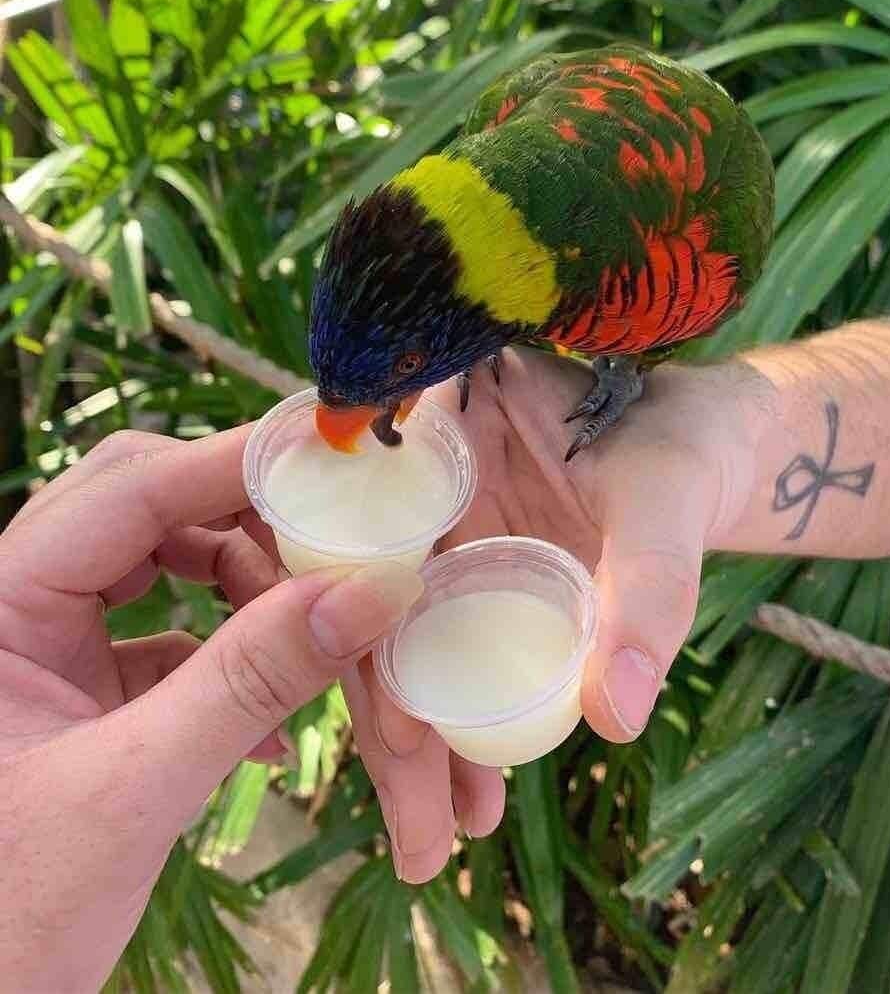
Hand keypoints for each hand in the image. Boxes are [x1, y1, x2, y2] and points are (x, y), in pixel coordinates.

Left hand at [0, 427, 442, 991]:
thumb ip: (250, 681)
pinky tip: (272, 731)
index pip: (129, 490)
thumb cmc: (6, 919)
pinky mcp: (84, 692)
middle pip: (150, 508)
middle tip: (332, 550)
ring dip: (249, 598)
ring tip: (310, 652)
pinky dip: (234, 662)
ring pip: (168, 565)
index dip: (237, 466)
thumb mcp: (135, 792)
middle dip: (247, 526)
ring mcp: (51, 647)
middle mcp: (21, 604)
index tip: (335, 458)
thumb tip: (366, 593)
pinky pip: (173, 637)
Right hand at [368, 347, 745, 876]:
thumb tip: (614, 716)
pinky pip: (440, 651)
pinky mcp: (462, 574)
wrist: (710, 447)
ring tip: (439, 844)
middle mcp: (419, 478)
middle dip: (393, 725)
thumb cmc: (684, 444)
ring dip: (417, 744)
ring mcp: (436, 532)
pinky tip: (473, 793)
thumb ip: (647, 592)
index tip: (403, 733)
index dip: (371, 636)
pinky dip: (452, 721)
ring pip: (399, 643)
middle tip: (421, 841)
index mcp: (445, 425)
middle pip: (372, 606)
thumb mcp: (667, 504)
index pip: (377, 535)